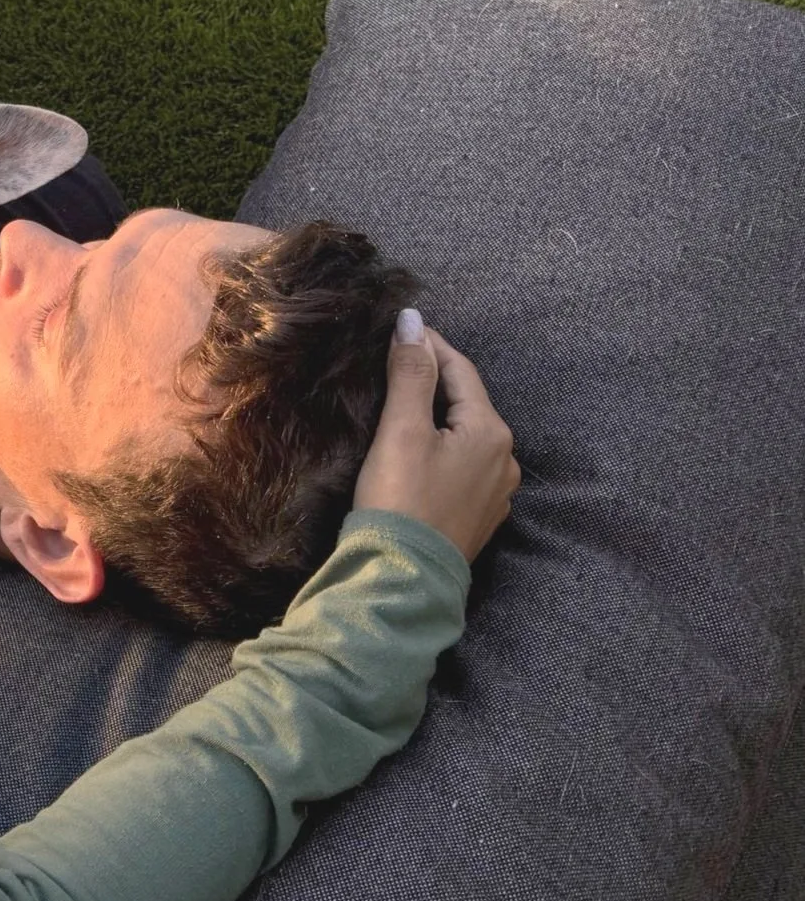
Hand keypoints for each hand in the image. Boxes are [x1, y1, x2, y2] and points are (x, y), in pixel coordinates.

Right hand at [352, 310, 519, 561]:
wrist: (403, 579)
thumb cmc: (400, 500)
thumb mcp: (401, 430)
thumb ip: (409, 374)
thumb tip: (412, 321)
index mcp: (490, 432)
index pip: (459, 370)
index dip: (429, 345)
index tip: (400, 328)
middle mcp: (504, 460)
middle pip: (466, 403)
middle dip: (434, 381)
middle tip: (396, 363)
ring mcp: (496, 493)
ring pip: (466, 438)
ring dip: (439, 419)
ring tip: (405, 409)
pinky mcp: (480, 518)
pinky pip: (464, 469)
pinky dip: (443, 452)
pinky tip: (420, 456)